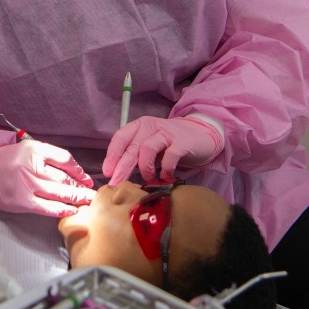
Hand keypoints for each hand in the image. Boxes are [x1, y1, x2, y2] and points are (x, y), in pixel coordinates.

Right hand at [0, 140, 94, 216]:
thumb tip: (74, 170)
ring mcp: (27, 185)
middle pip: (64, 178)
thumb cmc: (8, 160)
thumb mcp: (29, 149)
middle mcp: (32, 166)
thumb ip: (49, 156)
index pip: (65, 159)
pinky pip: (47, 207)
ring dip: (76, 198)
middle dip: (81, 186)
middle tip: (93, 193)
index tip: (86, 178)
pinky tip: (72, 211)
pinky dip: (61, 210)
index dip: (79, 170)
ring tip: (88, 201)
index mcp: (35, 149)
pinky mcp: (23, 202)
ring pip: (58, 192)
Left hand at [102, 115, 223, 184]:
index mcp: (139, 126)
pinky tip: (165, 175)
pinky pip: (170, 156)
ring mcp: (167, 133)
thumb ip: (136, 154)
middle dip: (122, 166)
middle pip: (131, 147)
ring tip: (148, 178)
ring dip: (145, 168)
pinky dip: (165, 168)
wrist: (201, 135)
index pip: (121, 137)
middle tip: (117, 182)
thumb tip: (117, 174)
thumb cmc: (170, 143)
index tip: (107, 172)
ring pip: (147, 149)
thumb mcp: (150, 145)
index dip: (112, 155)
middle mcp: (151, 126)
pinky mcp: (182, 142)